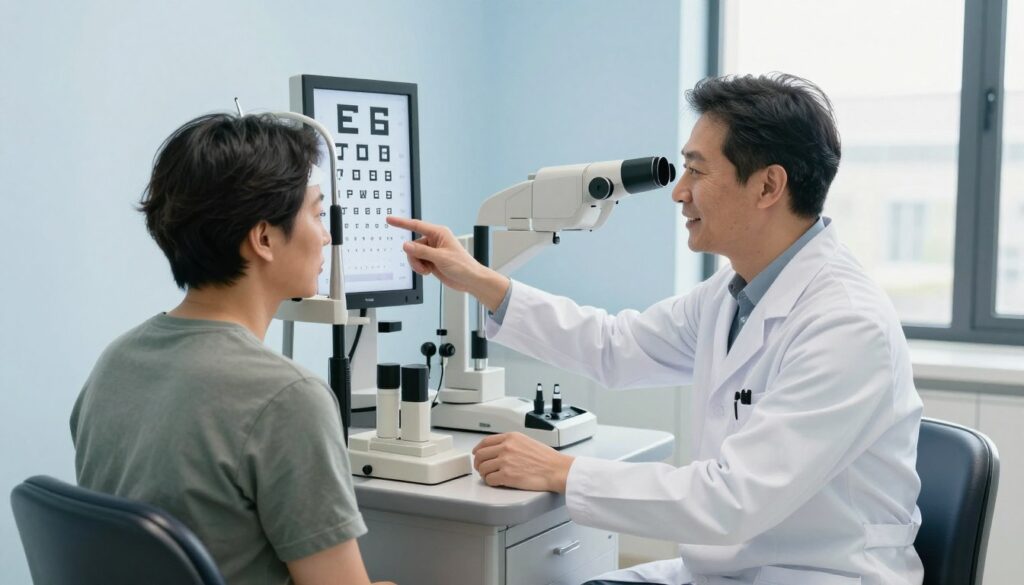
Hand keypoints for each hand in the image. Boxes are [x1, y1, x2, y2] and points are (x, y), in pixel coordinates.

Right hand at [385, 216, 508, 310]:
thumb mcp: (441, 258)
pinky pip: (417, 262)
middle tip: (424, 266)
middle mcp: (435, 240)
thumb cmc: (463, 266)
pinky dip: (420, 268)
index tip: (390, 220)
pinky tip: (429, 272)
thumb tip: (406, 245)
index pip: (416, 225)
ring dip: (417, 264)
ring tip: (427, 270)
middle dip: (415, 257)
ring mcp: (432, 251)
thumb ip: (422, 251)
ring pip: (414, 255)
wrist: (470, 280)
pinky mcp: (431, 261)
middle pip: (413, 245)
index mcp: (439, 233)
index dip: (401, 223)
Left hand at [472, 432, 574, 492]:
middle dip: (478, 463)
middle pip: (480, 455)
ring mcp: (505, 461)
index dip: (478, 449)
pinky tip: (496, 482)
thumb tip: (498, 449)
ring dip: (484, 474)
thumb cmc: (547, 459)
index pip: (485, 441)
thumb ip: (511, 443)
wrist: (556, 469)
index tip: (477, 454)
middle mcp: (506, 447)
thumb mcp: (527, 442)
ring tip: (490, 476)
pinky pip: (490, 480)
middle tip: (481, 468)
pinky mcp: (507, 476)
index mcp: (511, 437)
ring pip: (483, 468)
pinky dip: (491, 482)